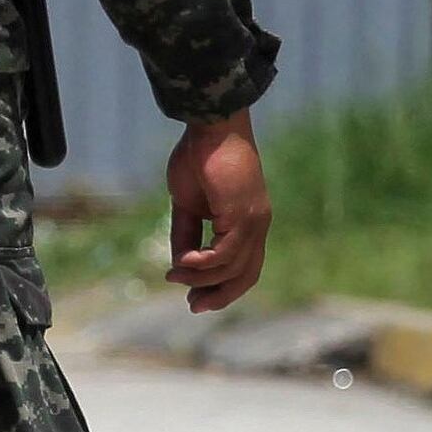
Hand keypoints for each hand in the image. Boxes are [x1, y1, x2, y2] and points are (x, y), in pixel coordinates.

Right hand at [165, 112, 270, 313]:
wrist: (210, 126)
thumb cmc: (199, 157)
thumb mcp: (187, 204)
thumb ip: (186, 234)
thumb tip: (179, 264)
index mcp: (248, 223)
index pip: (244, 267)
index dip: (222, 287)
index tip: (193, 296)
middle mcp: (258, 225)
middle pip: (247, 276)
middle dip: (219, 296)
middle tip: (192, 306)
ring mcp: (254, 221)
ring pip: (233, 268)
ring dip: (200, 277)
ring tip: (173, 274)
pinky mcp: (242, 215)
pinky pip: (225, 254)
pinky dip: (202, 263)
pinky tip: (181, 261)